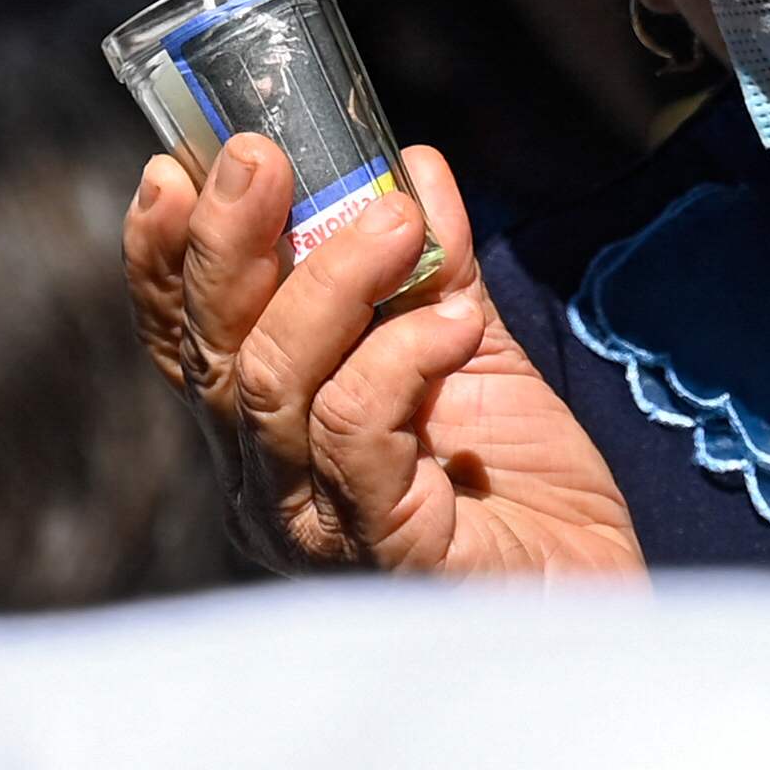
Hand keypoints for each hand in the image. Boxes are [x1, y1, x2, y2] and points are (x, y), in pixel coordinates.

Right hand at [121, 137, 644, 577]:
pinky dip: (398, 360)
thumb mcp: (473, 356)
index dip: (166, 258)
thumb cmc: (532, 502)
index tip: (176, 168)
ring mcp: (315, 526)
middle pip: (214, 355)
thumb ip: (434, 270)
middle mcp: (270, 486)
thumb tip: (413, 167)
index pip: (190, 342)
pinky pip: (353, 434)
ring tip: (399, 227)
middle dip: (227, 244)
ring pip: (272, 384)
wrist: (603, 611)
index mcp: (274, 435)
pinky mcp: (379, 552)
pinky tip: (453, 325)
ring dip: (331, 283)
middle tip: (263, 158)